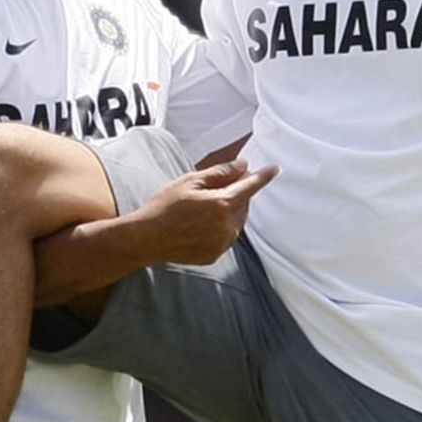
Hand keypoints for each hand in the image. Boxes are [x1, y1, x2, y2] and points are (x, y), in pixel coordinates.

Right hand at [130, 160, 276, 266]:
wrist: (146, 238)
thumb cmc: (164, 206)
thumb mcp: (190, 182)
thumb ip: (221, 173)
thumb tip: (243, 166)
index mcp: (222, 204)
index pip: (250, 186)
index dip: (263, 176)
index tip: (275, 168)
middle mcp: (227, 226)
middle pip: (244, 205)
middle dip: (237, 193)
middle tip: (217, 186)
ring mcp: (222, 243)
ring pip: (236, 222)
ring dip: (229, 211)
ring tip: (203, 207)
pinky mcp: (215, 255)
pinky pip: (226, 237)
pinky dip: (220, 227)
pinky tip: (199, 224)